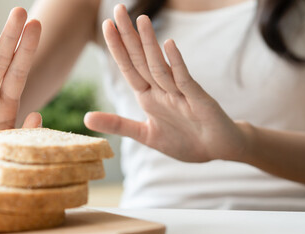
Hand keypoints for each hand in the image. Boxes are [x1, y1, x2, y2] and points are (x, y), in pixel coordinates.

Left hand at [84, 4, 247, 162]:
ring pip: (160, 65)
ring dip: (150, 43)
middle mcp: (163, 89)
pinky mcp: (199, 100)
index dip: (117, 47)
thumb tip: (85, 118)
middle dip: (128, 35)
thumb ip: (118, 125)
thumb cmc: (184, 140)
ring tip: (141, 19)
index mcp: (148, 95)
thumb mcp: (145, 135)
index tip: (106, 24)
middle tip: (118, 9)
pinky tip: (169, 45)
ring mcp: (181, 92)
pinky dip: (177, 63)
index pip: (129, 67)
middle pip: (141, 59)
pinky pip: (185, 79)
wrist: (219, 149)